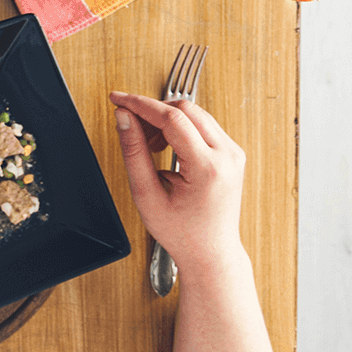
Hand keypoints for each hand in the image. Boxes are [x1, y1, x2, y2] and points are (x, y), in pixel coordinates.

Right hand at [110, 92, 247, 274]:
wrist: (210, 252)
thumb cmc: (181, 232)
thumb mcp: (147, 194)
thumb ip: (133, 152)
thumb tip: (124, 118)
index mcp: (208, 168)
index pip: (172, 118)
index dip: (140, 104)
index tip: (118, 99)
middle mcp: (227, 156)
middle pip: (185, 109)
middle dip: (153, 112)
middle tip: (131, 125)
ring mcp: (233, 154)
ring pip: (195, 114)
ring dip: (166, 119)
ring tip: (149, 144)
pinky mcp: (232, 153)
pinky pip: (203, 125)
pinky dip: (180, 127)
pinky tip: (166, 146)